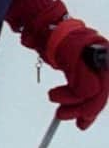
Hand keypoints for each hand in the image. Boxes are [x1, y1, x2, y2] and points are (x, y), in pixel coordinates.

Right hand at [5, 0, 108, 129]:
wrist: (44, 25)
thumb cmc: (54, 42)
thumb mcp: (71, 64)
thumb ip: (80, 80)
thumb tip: (80, 105)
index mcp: (102, 60)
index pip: (103, 90)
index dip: (93, 109)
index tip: (83, 122)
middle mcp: (104, 60)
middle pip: (102, 94)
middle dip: (86, 112)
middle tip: (73, 122)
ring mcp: (95, 60)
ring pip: (93, 95)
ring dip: (73, 108)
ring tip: (59, 110)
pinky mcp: (84, 62)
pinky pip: (81, 90)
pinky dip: (66, 98)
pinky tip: (53, 96)